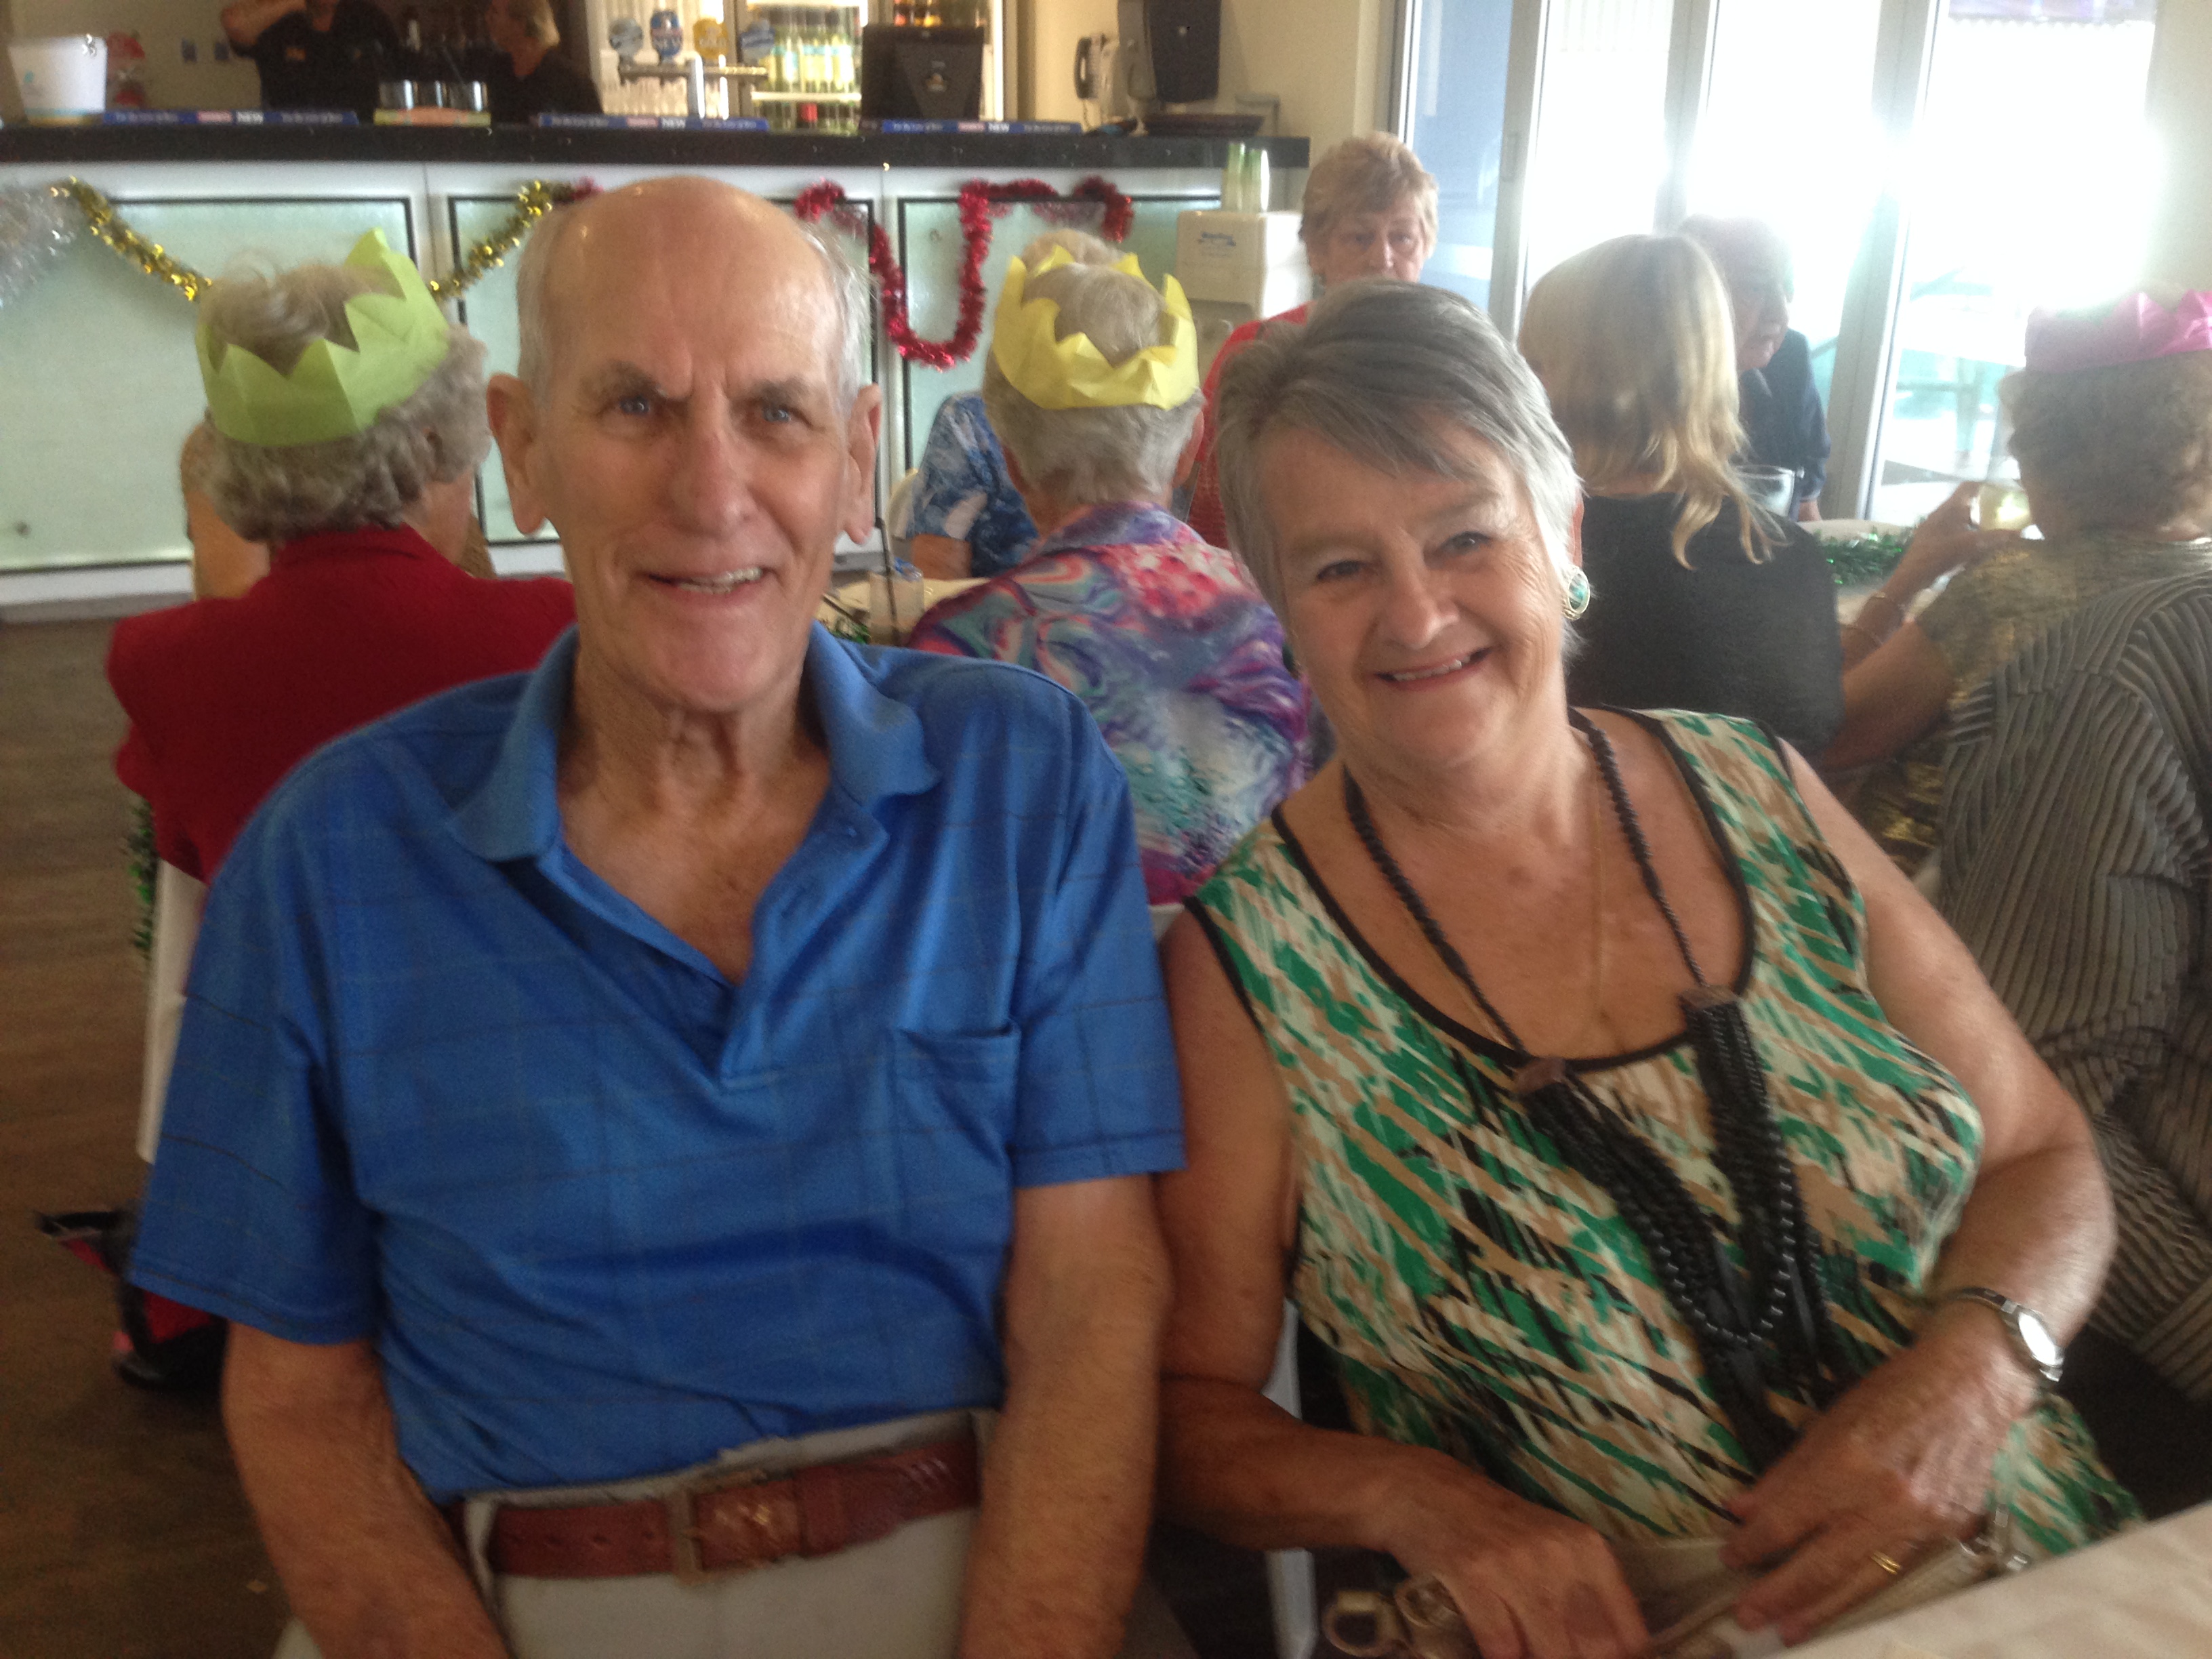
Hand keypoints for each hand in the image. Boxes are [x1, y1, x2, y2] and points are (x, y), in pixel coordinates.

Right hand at [1375, 1455, 1648, 1658]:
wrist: (1422, 1489)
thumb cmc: (1494, 1527)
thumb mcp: (1552, 1548)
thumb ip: (1582, 1596)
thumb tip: (1605, 1653)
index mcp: (1588, 1549)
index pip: (1629, 1634)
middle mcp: (1558, 1554)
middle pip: (1594, 1649)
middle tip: (1551, 1654)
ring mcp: (1514, 1564)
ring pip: (1551, 1652)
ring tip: (1527, 1651)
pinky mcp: (1472, 1575)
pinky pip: (1502, 1645)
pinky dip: (1502, 1658)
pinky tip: (1495, 1651)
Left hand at [1720, 1313, 2035, 1642]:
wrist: (1972, 1387)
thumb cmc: (1893, 1393)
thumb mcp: (1829, 1421)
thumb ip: (1785, 1473)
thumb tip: (1740, 1510)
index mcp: (1849, 1463)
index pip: (1789, 1520)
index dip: (1754, 1543)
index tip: (1730, 1557)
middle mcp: (1886, 1501)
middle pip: (1822, 1563)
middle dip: (1779, 1593)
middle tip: (1746, 1616)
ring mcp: (1921, 1524)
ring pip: (1861, 1582)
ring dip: (1820, 1610)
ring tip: (1788, 1632)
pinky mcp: (1947, 1536)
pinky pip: (1899, 1576)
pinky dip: (1866, 1594)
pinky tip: (1842, 1607)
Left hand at [1889, 483, 2017, 595]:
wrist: (1912, 577)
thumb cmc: (1940, 555)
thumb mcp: (1972, 545)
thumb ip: (1995, 538)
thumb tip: (2019, 533)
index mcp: (1949, 508)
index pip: (1968, 487)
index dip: (1985, 485)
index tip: (2001, 490)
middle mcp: (1941, 514)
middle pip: (1965, 503)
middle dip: (1983, 508)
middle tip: (2001, 513)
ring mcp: (1934, 528)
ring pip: (1959, 520)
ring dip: (1974, 524)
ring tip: (1991, 531)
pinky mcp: (1932, 542)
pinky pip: (1952, 533)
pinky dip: (1965, 537)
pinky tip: (1974, 549)